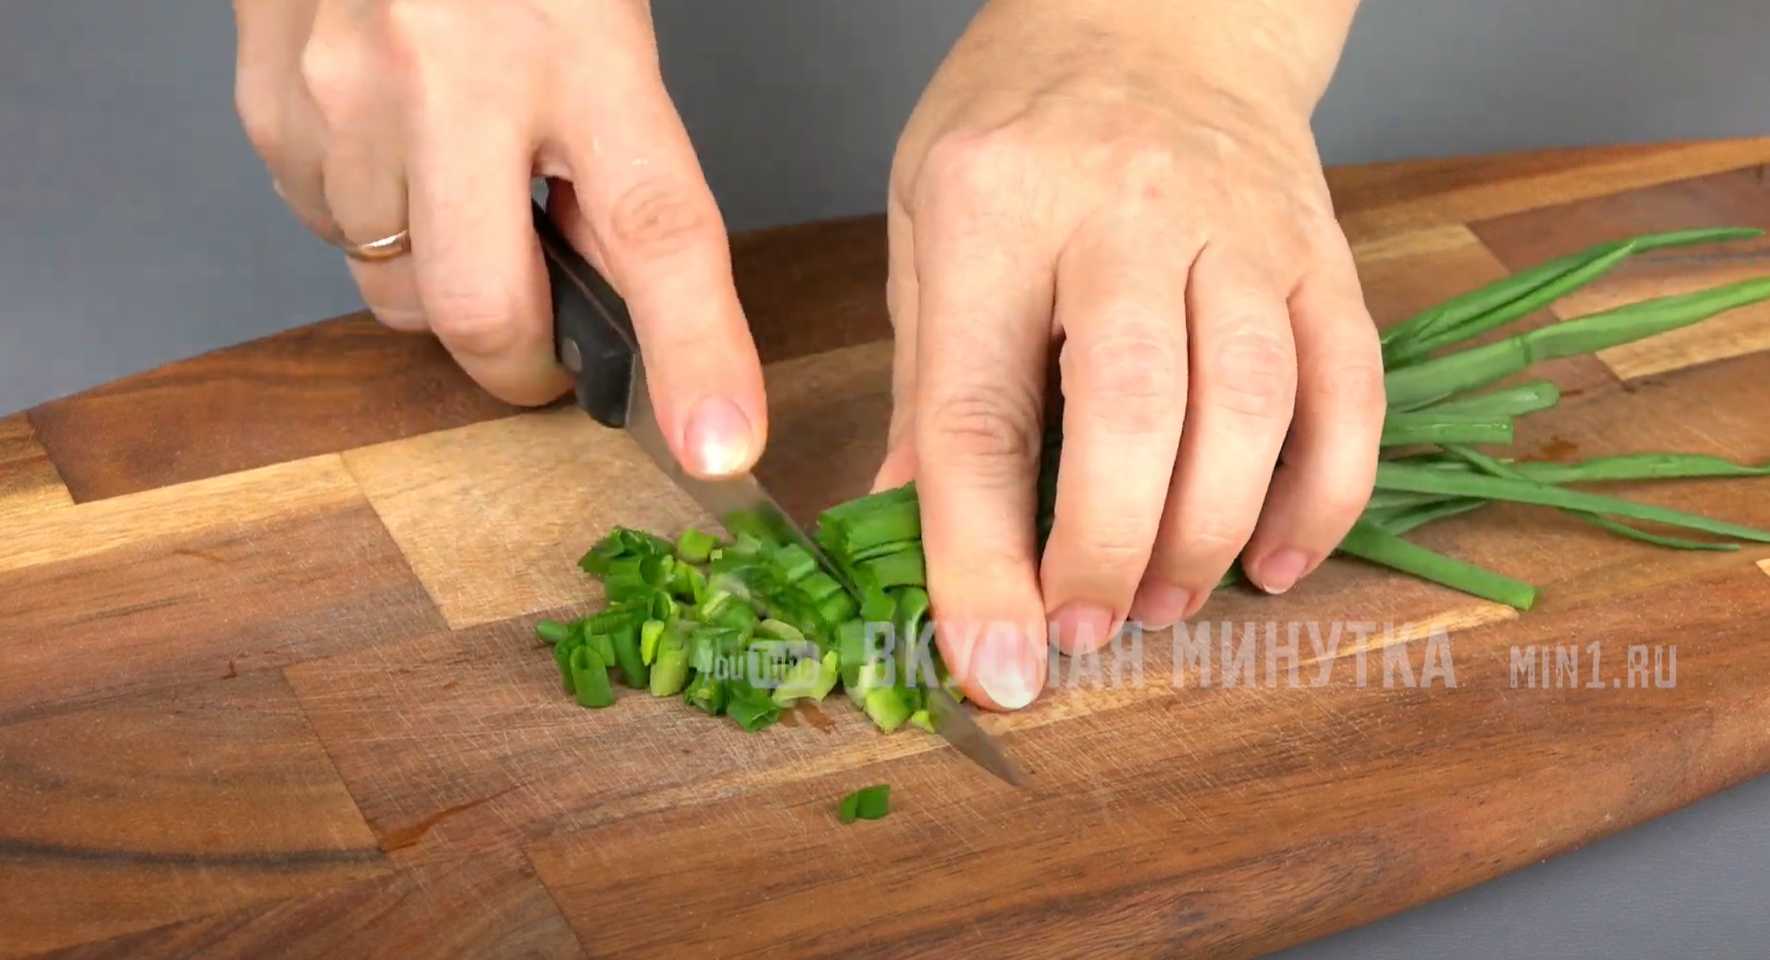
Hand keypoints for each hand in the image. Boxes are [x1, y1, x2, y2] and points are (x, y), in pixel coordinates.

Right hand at [231, 0, 765, 476]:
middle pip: (486, 313)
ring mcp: (346, 92)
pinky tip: (393, 144)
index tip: (722, 447)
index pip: (660, 232)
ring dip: (437, 275)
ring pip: (394, 289)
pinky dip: (367, 219)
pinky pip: (324, 231)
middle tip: (546, 334)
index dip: (696, 355)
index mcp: (583, 47)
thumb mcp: (604, 25)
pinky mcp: (272, 102)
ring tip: (462, 184)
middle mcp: (454, 76)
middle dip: (521, 358)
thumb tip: (613, 295)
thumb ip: (615, 158)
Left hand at [881, 0, 1383, 707]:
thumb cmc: (1021, 118)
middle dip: (1106, 550)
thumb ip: (928, 373)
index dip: (980, 558)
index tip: (993, 665)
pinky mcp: (1319, 253)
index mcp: (994, 207)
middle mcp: (1126, 212)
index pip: (982, 409)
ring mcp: (1240, 228)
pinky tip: (1274, 560)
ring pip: (1253, 405)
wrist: (1161, 11)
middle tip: (1081, 629)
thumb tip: (905, 521)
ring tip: (1160, 602)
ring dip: (1209, 536)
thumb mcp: (926, 217)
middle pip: (1133, 411)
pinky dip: (1324, 494)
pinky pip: (1348, 388)